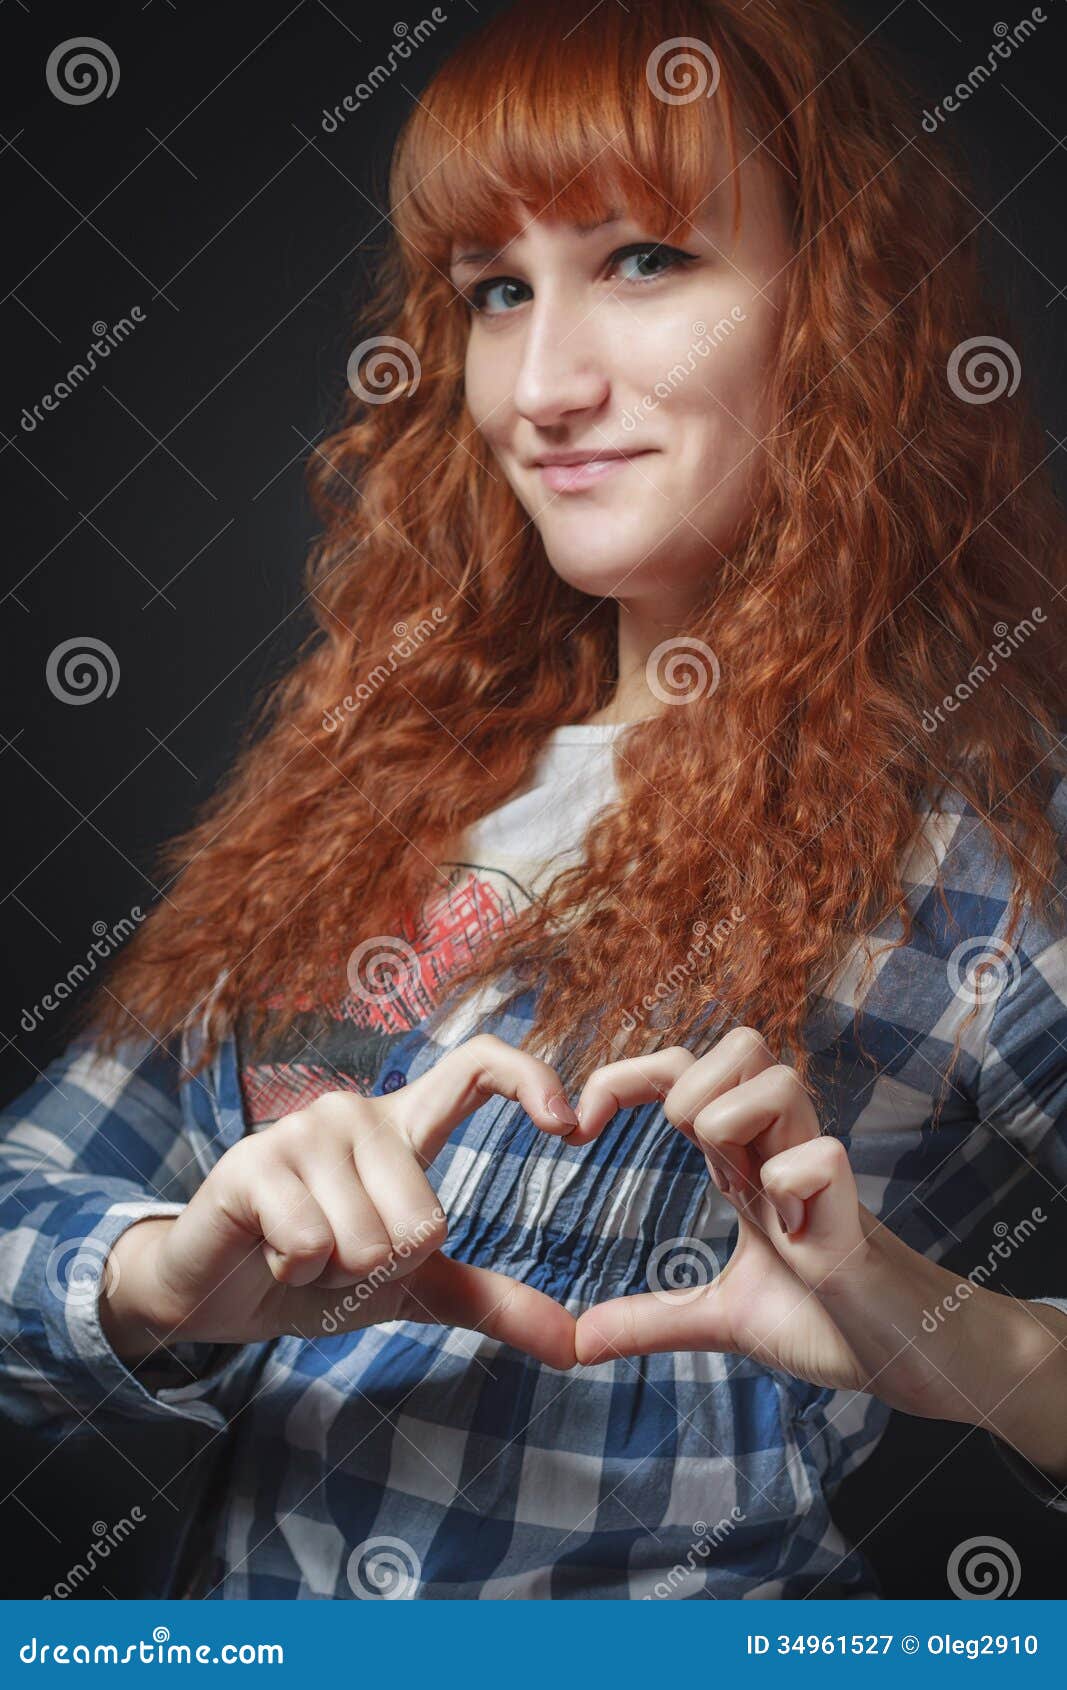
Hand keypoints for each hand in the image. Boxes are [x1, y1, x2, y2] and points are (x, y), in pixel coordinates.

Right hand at [100, 1034, 578, 1369]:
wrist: (215, 1291)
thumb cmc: (317, 1273)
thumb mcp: (413, 1287)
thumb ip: (491, 1301)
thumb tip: (575, 1344)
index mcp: (404, 1126)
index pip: (477, 1067)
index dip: (529, 1079)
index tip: (571, 1125)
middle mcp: (355, 1111)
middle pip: (427, 1222)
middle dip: (385, 1270)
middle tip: (340, 1257)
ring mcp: (301, 1130)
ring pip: (370, 1243)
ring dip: (337, 1277)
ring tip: (301, 1253)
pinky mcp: (251, 1163)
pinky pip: (312, 1245)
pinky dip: (295, 1273)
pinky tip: (270, 1253)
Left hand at [571, 1028, 1033, 1426]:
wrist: (907, 1360)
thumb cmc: (826, 1322)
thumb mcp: (721, 1321)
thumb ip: (653, 1321)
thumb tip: (579, 1342)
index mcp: (743, 1161)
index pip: (680, 1072)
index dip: (623, 1078)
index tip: (576, 1129)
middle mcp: (779, 1150)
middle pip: (738, 1043)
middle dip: (688, 1087)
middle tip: (689, 1158)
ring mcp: (819, 1173)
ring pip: (779, 1079)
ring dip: (735, 1122)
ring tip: (740, 1186)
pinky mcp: (851, 1211)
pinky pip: (822, 1157)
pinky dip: (791, 1188)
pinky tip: (793, 1239)